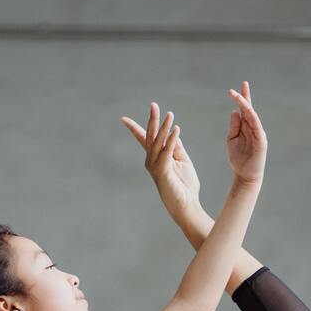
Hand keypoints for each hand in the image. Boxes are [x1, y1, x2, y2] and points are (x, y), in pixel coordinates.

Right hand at [121, 102, 201, 219]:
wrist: (186, 205)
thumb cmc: (184, 185)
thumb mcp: (181, 160)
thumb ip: (175, 147)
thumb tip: (172, 131)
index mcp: (155, 158)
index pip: (143, 140)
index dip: (134, 128)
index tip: (123, 119)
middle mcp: (151, 161)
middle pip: (149, 137)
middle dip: (152, 120)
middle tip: (154, 105)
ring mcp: (155, 167)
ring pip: (158, 142)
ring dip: (164, 127)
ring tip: (170, 114)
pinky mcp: (162, 172)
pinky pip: (167, 152)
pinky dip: (171, 140)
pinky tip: (176, 129)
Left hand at [225, 80, 265, 183]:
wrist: (245, 176)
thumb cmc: (238, 159)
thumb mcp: (232, 140)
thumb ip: (233, 126)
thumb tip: (234, 111)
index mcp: (245, 127)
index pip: (244, 110)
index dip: (241, 98)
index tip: (234, 89)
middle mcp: (253, 128)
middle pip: (250, 109)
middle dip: (246, 97)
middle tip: (243, 84)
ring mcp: (258, 134)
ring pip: (253, 116)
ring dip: (247, 106)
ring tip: (240, 96)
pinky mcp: (261, 141)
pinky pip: (257, 127)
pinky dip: (253, 118)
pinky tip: (248, 111)